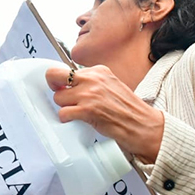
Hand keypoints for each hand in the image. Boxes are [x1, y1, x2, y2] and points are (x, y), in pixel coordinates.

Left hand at [45, 65, 163, 162]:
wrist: (142, 125)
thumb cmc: (128, 110)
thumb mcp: (110, 86)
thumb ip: (92, 83)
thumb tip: (70, 85)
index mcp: (99, 71)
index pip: (68, 69)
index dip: (63, 81)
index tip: (64, 87)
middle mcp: (93, 79)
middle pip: (54, 75)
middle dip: (52, 85)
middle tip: (60, 95)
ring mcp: (89, 94)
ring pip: (58, 97)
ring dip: (64, 107)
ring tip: (78, 112)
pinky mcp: (87, 110)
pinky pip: (62, 113)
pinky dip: (66, 119)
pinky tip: (76, 120)